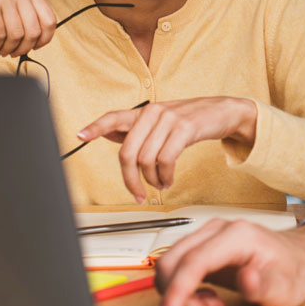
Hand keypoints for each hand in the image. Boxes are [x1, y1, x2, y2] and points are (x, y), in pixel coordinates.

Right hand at [0, 0, 56, 56]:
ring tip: (4, 50)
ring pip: (17, 34)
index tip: (37, 46)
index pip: (49, 18)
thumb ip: (26, 10)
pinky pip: (0, 34)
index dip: (45, 37)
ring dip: (11, 48)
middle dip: (26, 47)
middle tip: (17, 52)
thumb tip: (43, 36)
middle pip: (34, 29)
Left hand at [76, 97, 257, 200]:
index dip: (95, 127)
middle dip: (130, 179)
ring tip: (159, 185)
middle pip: (128, 152)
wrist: (224, 111)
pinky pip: (166, 160)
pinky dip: (165, 176)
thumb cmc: (192, 120)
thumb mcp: (162, 122)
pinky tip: (168, 180)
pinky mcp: (185, 129)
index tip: (80, 135)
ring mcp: (169, 120)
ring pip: (146, 159)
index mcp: (144, 112)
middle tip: (137, 194)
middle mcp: (153, 113)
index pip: (113, 117)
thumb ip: (137, 130)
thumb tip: (108, 135)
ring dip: (151, 180)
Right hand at [153, 219, 304, 305]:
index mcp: (237, 236)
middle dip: (177, 296)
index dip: (177, 292)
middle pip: (173, 261)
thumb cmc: (294, 272)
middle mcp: (218, 230)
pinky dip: (185, 289)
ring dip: (181, 294)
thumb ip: (263, 286)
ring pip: (171, 264)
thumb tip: (246, 279)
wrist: (301, 260)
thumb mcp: (285, 288)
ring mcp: (208, 236)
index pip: (193, 262)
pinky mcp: (204, 247)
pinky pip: (179, 268)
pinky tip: (209, 300)